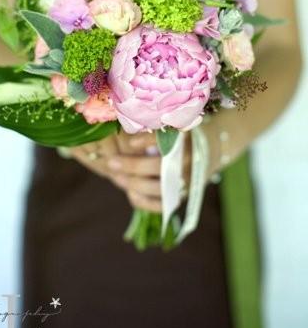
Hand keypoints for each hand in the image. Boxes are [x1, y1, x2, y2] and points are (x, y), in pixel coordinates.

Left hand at [66, 131, 191, 212]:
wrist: (215, 145)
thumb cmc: (184, 130)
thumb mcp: (175, 122)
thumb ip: (155, 126)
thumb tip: (125, 126)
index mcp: (187, 138)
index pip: (168, 141)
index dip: (148, 142)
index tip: (130, 143)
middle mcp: (190, 160)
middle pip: (158, 167)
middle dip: (132, 165)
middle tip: (111, 162)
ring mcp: (187, 179)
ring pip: (158, 188)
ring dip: (134, 184)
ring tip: (116, 177)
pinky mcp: (184, 193)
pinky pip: (163, 204)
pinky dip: (145, 202)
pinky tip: (131, 194)